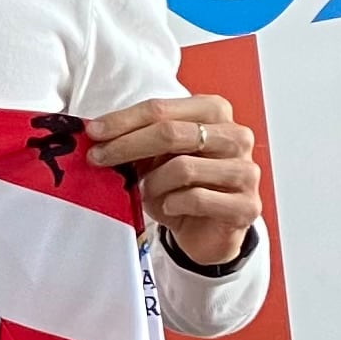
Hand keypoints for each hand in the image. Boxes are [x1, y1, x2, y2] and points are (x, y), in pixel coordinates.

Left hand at [85, 94, 261, 270]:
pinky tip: (171, 208)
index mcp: (214, 112)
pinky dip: (173, 204)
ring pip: (182, 168)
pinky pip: (197, 199)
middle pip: (171, 133)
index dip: (124, 120)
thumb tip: (97, 133)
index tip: (94, 132)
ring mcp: (246, 171)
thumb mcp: (157, 158)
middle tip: (98, 158)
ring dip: (153, 183)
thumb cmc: (181, 187)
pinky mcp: (246, 205)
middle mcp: (236, 136)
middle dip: (127, 145)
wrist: (207, 231)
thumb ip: (137, 140)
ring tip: (147, 192)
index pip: (162, 108)